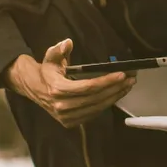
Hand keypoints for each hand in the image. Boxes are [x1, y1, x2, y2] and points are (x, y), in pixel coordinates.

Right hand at [6, 39, 133, 127]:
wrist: (35, 89)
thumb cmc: (47, 71)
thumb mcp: (50, 57)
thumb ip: (58, 49)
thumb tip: (67, 43)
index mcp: (57, 90)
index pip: (87, 87)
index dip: (105, 81)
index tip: (121, 74)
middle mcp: (62, 106)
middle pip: (95, 98)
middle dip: (115, 88)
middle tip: (130, 79)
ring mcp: (66, 117)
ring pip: (97, 108)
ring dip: (115, 97)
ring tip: (127, 86)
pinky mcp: (71, 123)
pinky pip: (94, 114)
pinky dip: (106, 104)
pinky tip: (116, 95)